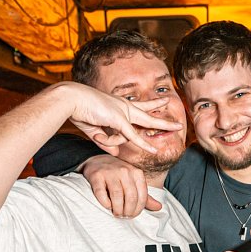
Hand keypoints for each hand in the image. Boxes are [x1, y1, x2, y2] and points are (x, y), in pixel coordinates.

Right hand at [59, 82, 182, 155]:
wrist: (70, 100)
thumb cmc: (80, 112)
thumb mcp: (95, 130)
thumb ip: (106, 141)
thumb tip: (115, 151)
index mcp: (119, 106)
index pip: (140, 106)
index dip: (152, 105)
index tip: (162, 101)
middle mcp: (124, 106)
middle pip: (150, 112)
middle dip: (165, 117)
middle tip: (179, 121)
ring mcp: (123, 111)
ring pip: (147, 122)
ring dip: (162, 126)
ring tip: (166, 128)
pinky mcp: (118, 119)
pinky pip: (131, 135)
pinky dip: (141, 143)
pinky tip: (153, 149)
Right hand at [82, 155, 162, 216]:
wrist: (97, 163)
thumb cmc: (118, 177)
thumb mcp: (133, 183)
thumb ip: (145, 196)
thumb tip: (159, 207)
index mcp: (136, 173)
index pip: (141, 196)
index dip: (138, 209)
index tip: (132, 215)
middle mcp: (124, 170)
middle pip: (130, 197)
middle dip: (128, 211)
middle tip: (124, 216)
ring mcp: (110, 172)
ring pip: (117, 196)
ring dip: (117, 209)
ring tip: (116, 213)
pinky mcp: (96, 176)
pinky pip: (101, 193)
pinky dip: (105, 203)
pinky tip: (107, 206)